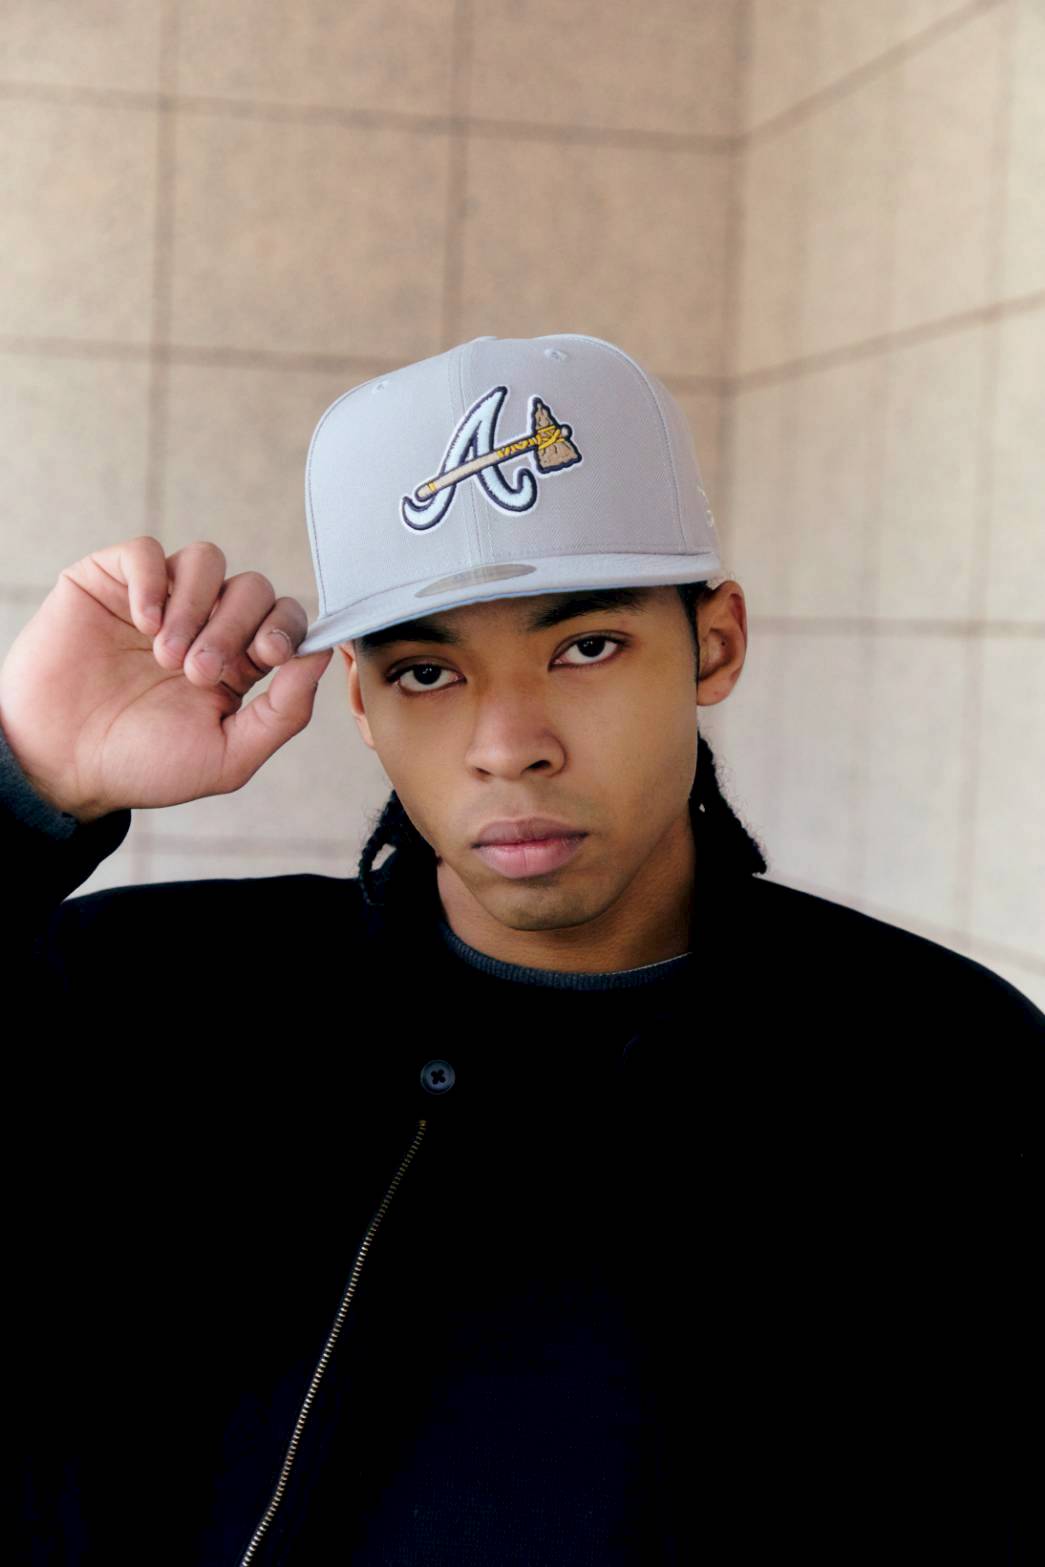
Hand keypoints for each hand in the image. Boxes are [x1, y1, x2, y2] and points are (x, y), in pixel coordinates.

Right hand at [0, 537, 333, 820]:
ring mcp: (159, 600)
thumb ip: (285, 712)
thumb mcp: (228, 756)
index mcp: (238, 664)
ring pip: (207, 560)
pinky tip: (141, 623)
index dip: (286, 627)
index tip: (268, 655)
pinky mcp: (111, 582)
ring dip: (196, 606)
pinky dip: (154, 582)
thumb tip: (321, 656)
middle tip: (197, 673)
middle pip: (251, 588)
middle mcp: (204, 625)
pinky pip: (147, 552)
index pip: (284, 619)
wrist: (61, 765)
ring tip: (165, 656)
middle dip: (233, 628)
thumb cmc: (141, 766)